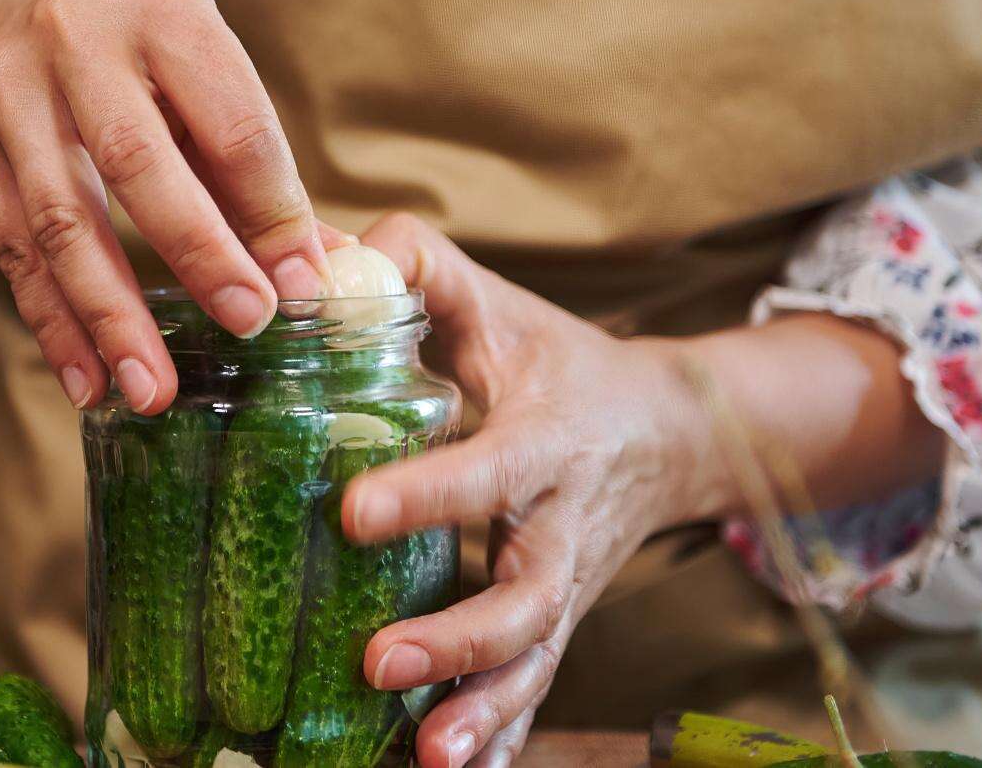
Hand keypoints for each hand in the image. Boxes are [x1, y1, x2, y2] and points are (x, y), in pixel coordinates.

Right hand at [0, 0, 329, 413]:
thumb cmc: (131, 23)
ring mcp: (9, 88)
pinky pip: (7, 242)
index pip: (229, 120)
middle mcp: (78, 40)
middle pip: (138, 161)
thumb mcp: (199, 48)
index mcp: (163, 8)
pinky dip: (49, 317)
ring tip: (150, 389)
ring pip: (57, 215)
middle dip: (196, 253)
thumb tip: (318, 263)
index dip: (271, 208)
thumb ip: (248, 156)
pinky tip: (86, 377)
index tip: (303, 284)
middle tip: (248, 326)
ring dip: (107, 313)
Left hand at [342, 215, 725, 767]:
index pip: (488, 468)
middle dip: (456, 637)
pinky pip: (534, 690)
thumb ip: (409, 265)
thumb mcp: (492, 299)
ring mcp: (566, 584)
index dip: (427, 493)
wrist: (663, 425)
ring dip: (483, 708)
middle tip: (375, 660)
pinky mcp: (556, 623)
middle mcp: (564, 523)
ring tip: (423, 750)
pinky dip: (501, 736)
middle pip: (527, 594)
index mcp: (545, 438)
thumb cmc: (551, 357)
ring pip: (536, 658)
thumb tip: (318, 264)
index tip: (353, 512)